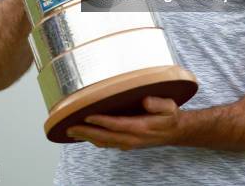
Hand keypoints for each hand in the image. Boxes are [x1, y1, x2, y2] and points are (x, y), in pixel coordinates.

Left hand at [66, 96, 182, 149]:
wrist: (175, 132)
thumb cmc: (169, 116)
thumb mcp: (169, 106)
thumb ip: (158, 104)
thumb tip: (145, 101)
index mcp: (140, 128)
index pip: (116, 125)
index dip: (100, 121)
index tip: (86, 115)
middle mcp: (132, 138)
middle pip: (104, 137)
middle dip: (86, 132)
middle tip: (69, 127)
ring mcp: (128, 143)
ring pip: (104, 142)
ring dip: (87, 137)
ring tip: (71, 131)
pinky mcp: (126, 143)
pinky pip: (107, 143)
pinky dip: (94, 140)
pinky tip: (86, 134)